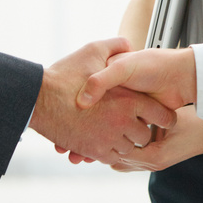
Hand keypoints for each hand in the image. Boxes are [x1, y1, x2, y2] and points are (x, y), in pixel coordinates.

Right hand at [32, 39, 175, 161]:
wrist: (39, 99)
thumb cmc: (64, 76)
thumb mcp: (92, 50)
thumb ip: (115, 45)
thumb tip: (129, 44)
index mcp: (129, 99)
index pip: (162, 116)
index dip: (162, 117)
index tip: (158, 117)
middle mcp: (123, 121)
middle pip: (146, 136)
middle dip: (141, 132)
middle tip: (134, 125)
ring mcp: (109, 139)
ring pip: (129, 149)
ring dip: (124, 143)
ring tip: (115, 132)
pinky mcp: (94, 151)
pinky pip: (112, 158)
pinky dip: (109, 152)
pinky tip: (102, 140)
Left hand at [109, 105, 202, 171]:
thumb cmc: (193, 124)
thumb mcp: (170, 119)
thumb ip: (147, 119)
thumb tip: (123, 114)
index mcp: (155, 156)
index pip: (121, 152)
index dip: (109, 138)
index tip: (100, 122)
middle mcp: (152, 164)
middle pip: (117, 161)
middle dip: (107, 147)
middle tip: (97, 129)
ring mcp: (153, 165)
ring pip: (121, 163)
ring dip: (114, 149)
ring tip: (105, 132)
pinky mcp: (155, 161)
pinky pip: (131, 161)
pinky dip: (123, 150)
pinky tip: (118, 134)